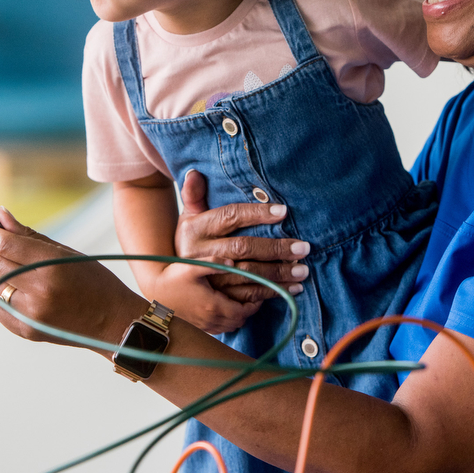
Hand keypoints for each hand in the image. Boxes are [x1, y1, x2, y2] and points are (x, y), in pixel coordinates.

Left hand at [0, 208, 143, 350]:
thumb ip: (30, 236)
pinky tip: (24, 293)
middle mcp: (39, 292)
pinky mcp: (26, 331)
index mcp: (53, 267)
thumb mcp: (66, 252)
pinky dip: (5, 296)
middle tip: (14, 251)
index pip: (7, 246)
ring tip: (29, 276)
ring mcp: (31, 315)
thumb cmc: (96, 282)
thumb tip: (1, 216)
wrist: (114, 322)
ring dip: (5, 275)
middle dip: (0, 253)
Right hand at [148, 259, 264, 334]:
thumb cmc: (173, 276)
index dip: (255, 305)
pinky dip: (226, 322)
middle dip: (248, 311)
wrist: (154, 289)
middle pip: (238, 322)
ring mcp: (202, 325)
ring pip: (229, 327)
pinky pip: (218, 330)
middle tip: (252, 297)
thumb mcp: (194, 266)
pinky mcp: (196, 326)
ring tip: (239, 303)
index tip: (258, 295)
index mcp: (213, 306)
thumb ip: (215, 263)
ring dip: (237, 317)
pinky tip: (224, 309)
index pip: (243, 312)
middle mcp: (210, 319)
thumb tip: (233, 263)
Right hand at [174, 170, 311, 307]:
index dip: (257, 213)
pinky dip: (273, 292)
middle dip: (276, 248)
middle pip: (243, 248)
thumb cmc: (190, 240)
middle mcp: (202, 254)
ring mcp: (210, 279)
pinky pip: (249, 296)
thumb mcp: (187, 217)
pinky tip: (293, 289)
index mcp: (196, 229)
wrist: (170, 282)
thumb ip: (193, 195)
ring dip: (279, 274)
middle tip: (303, 248)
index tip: (284, 211)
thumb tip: (195, 173)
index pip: (230, 216)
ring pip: (249, 275)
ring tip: (303, 270)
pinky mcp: (219, 299)